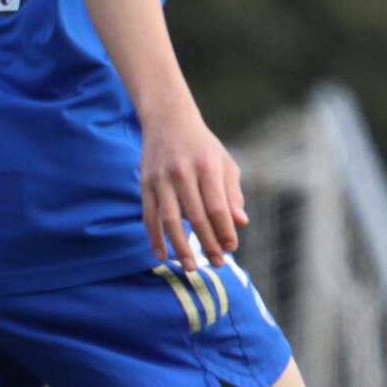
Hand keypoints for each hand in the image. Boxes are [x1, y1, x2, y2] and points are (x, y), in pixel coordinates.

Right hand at [141, 107, 248, 269]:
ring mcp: (162, 178)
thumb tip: (240, 223)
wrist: (168, 119)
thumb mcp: (224, 163)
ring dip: (180, 246)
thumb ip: (232, 193)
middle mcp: (183, 172)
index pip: (218, 207)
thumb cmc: (202, 146)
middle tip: (217, 263)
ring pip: (170, 219)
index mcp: (208, 167)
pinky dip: (154, 237)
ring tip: (190, 267)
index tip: (231, 248)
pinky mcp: (145, 183)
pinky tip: (161, 255)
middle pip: (197, 216)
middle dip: (208, 243)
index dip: (225, 230)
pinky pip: (149, 215)